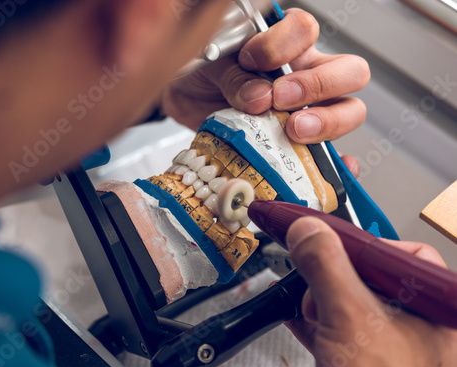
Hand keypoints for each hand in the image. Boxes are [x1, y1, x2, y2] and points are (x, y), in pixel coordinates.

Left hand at [161, 8, 369, 144]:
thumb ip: (234, 76)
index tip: (250, 60)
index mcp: (285, 42)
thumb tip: (259, 98)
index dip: (282, 45)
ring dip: (327, 122)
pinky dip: (337, 164)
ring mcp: (309, 109)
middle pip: (350, 71)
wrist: (184, 98)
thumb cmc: (202, 71)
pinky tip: (331, 167)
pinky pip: (333, 155)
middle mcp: (306, 72)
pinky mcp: (301, 142)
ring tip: (293, 130)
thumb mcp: (211, 64)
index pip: (305, 30)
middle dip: (318, 86)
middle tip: (281, 100)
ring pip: (350, 110)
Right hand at [285, 217, 456, 366]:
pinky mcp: (372, 360)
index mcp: (435, 304)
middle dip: (330, 280)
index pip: (393, 250)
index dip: (350, 241)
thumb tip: (307, 229)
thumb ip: (327, 267)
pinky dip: (318, 320)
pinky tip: (299, 318)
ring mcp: (396, 342)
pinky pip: (342, 327)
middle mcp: (421, 321)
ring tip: (307, 309)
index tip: (313, 230)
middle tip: (312, 281)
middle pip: (366, 275)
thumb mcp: (351, 319)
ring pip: (352, 301)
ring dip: (320, 300)